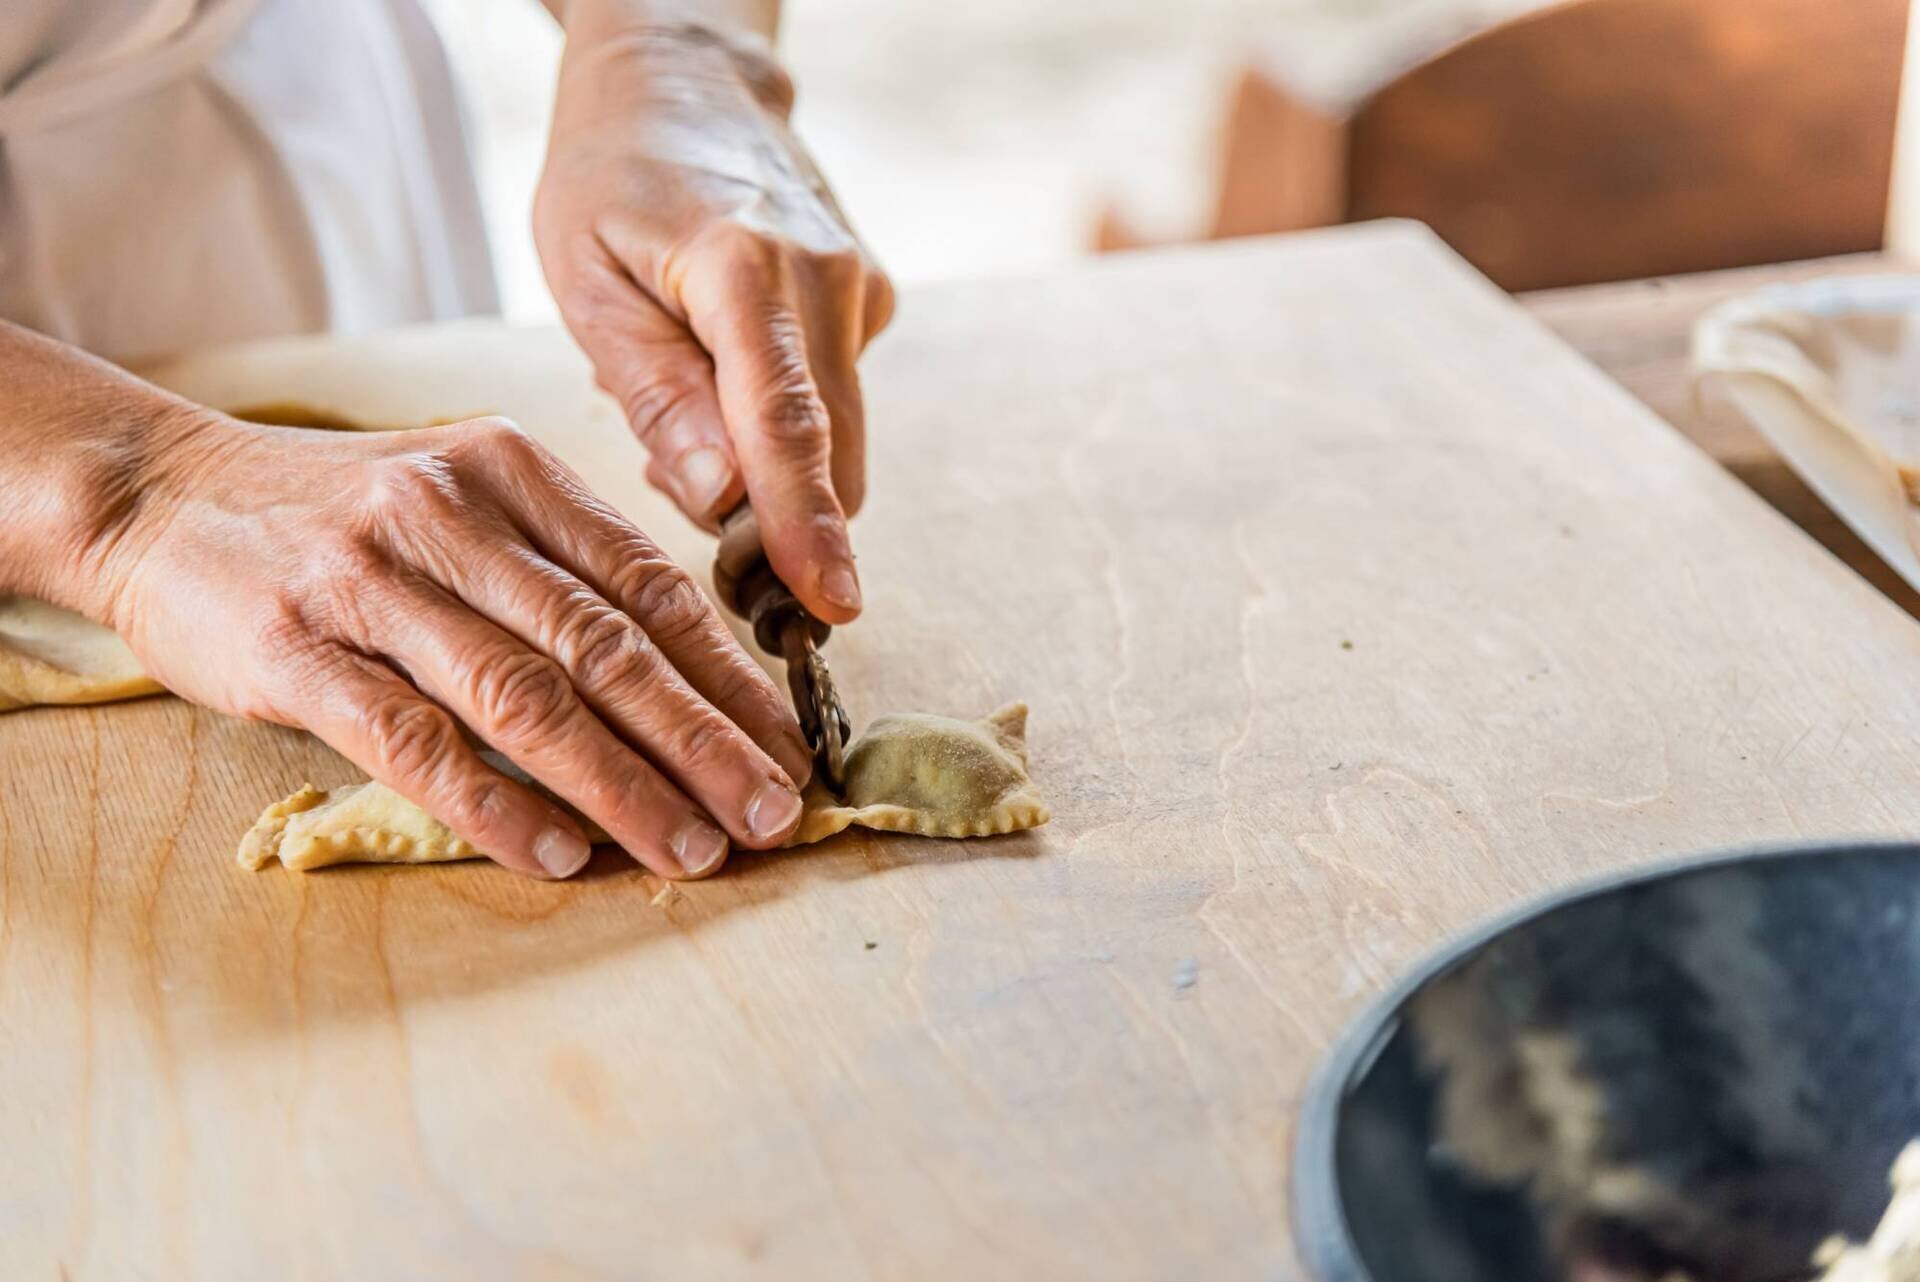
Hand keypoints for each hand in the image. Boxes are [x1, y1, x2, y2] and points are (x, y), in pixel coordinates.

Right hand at [100, 412, 816, 879]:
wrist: (157, 493)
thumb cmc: (339, 517)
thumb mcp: (462, 497)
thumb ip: (560, 566)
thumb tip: (688, 675)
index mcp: (511, 471)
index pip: (648, 582)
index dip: (728, 675)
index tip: (789, 746)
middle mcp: (450, 512)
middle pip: (606, 644)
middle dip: (703, 740)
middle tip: (773, 813)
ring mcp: (369, 579)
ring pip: (525, 695)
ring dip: (622, 785)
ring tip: (691, 849)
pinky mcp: (296, 650)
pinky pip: (415, 741)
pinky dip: (496, 803)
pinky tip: (560, 854)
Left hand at [534, 9, 892, 624]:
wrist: (686, 80)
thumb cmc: (612, 175)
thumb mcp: (586, 281)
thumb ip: (656, 394)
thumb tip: (719, 501)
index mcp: (745, 268)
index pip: (787, 424)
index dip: (806, 525)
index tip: (828, 604)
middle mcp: (827, 278)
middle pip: (829, 451)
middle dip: (778, 519)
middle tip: (699, 525)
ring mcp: (861, 288)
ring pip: (837, 436)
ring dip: (772, 468)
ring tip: (688, 412)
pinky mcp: (872, 300)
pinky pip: (836, 400)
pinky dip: (783, 421)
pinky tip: (722, 370)